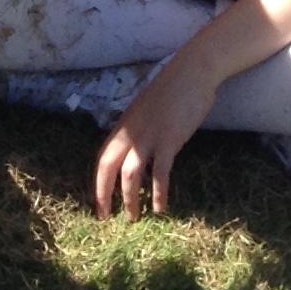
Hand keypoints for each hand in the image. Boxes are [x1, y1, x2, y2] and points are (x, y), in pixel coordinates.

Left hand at [93, 56, 218, 221]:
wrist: (192, 71)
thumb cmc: (172, 89)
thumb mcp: (146, 109)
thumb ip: (138, 129)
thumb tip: (134, 152)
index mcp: (124, 125)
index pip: (103, 158)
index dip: (98, 183)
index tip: (98, 204)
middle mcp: (131, 132)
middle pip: (108, 166)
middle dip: (104, 194)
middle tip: (106, 217)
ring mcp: (149, 135)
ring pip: (130, 173)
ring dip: (130, 198)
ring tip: (133, 217)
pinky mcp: (169, 139)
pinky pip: (160, 172)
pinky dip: (158, 192)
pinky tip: (160, 207)